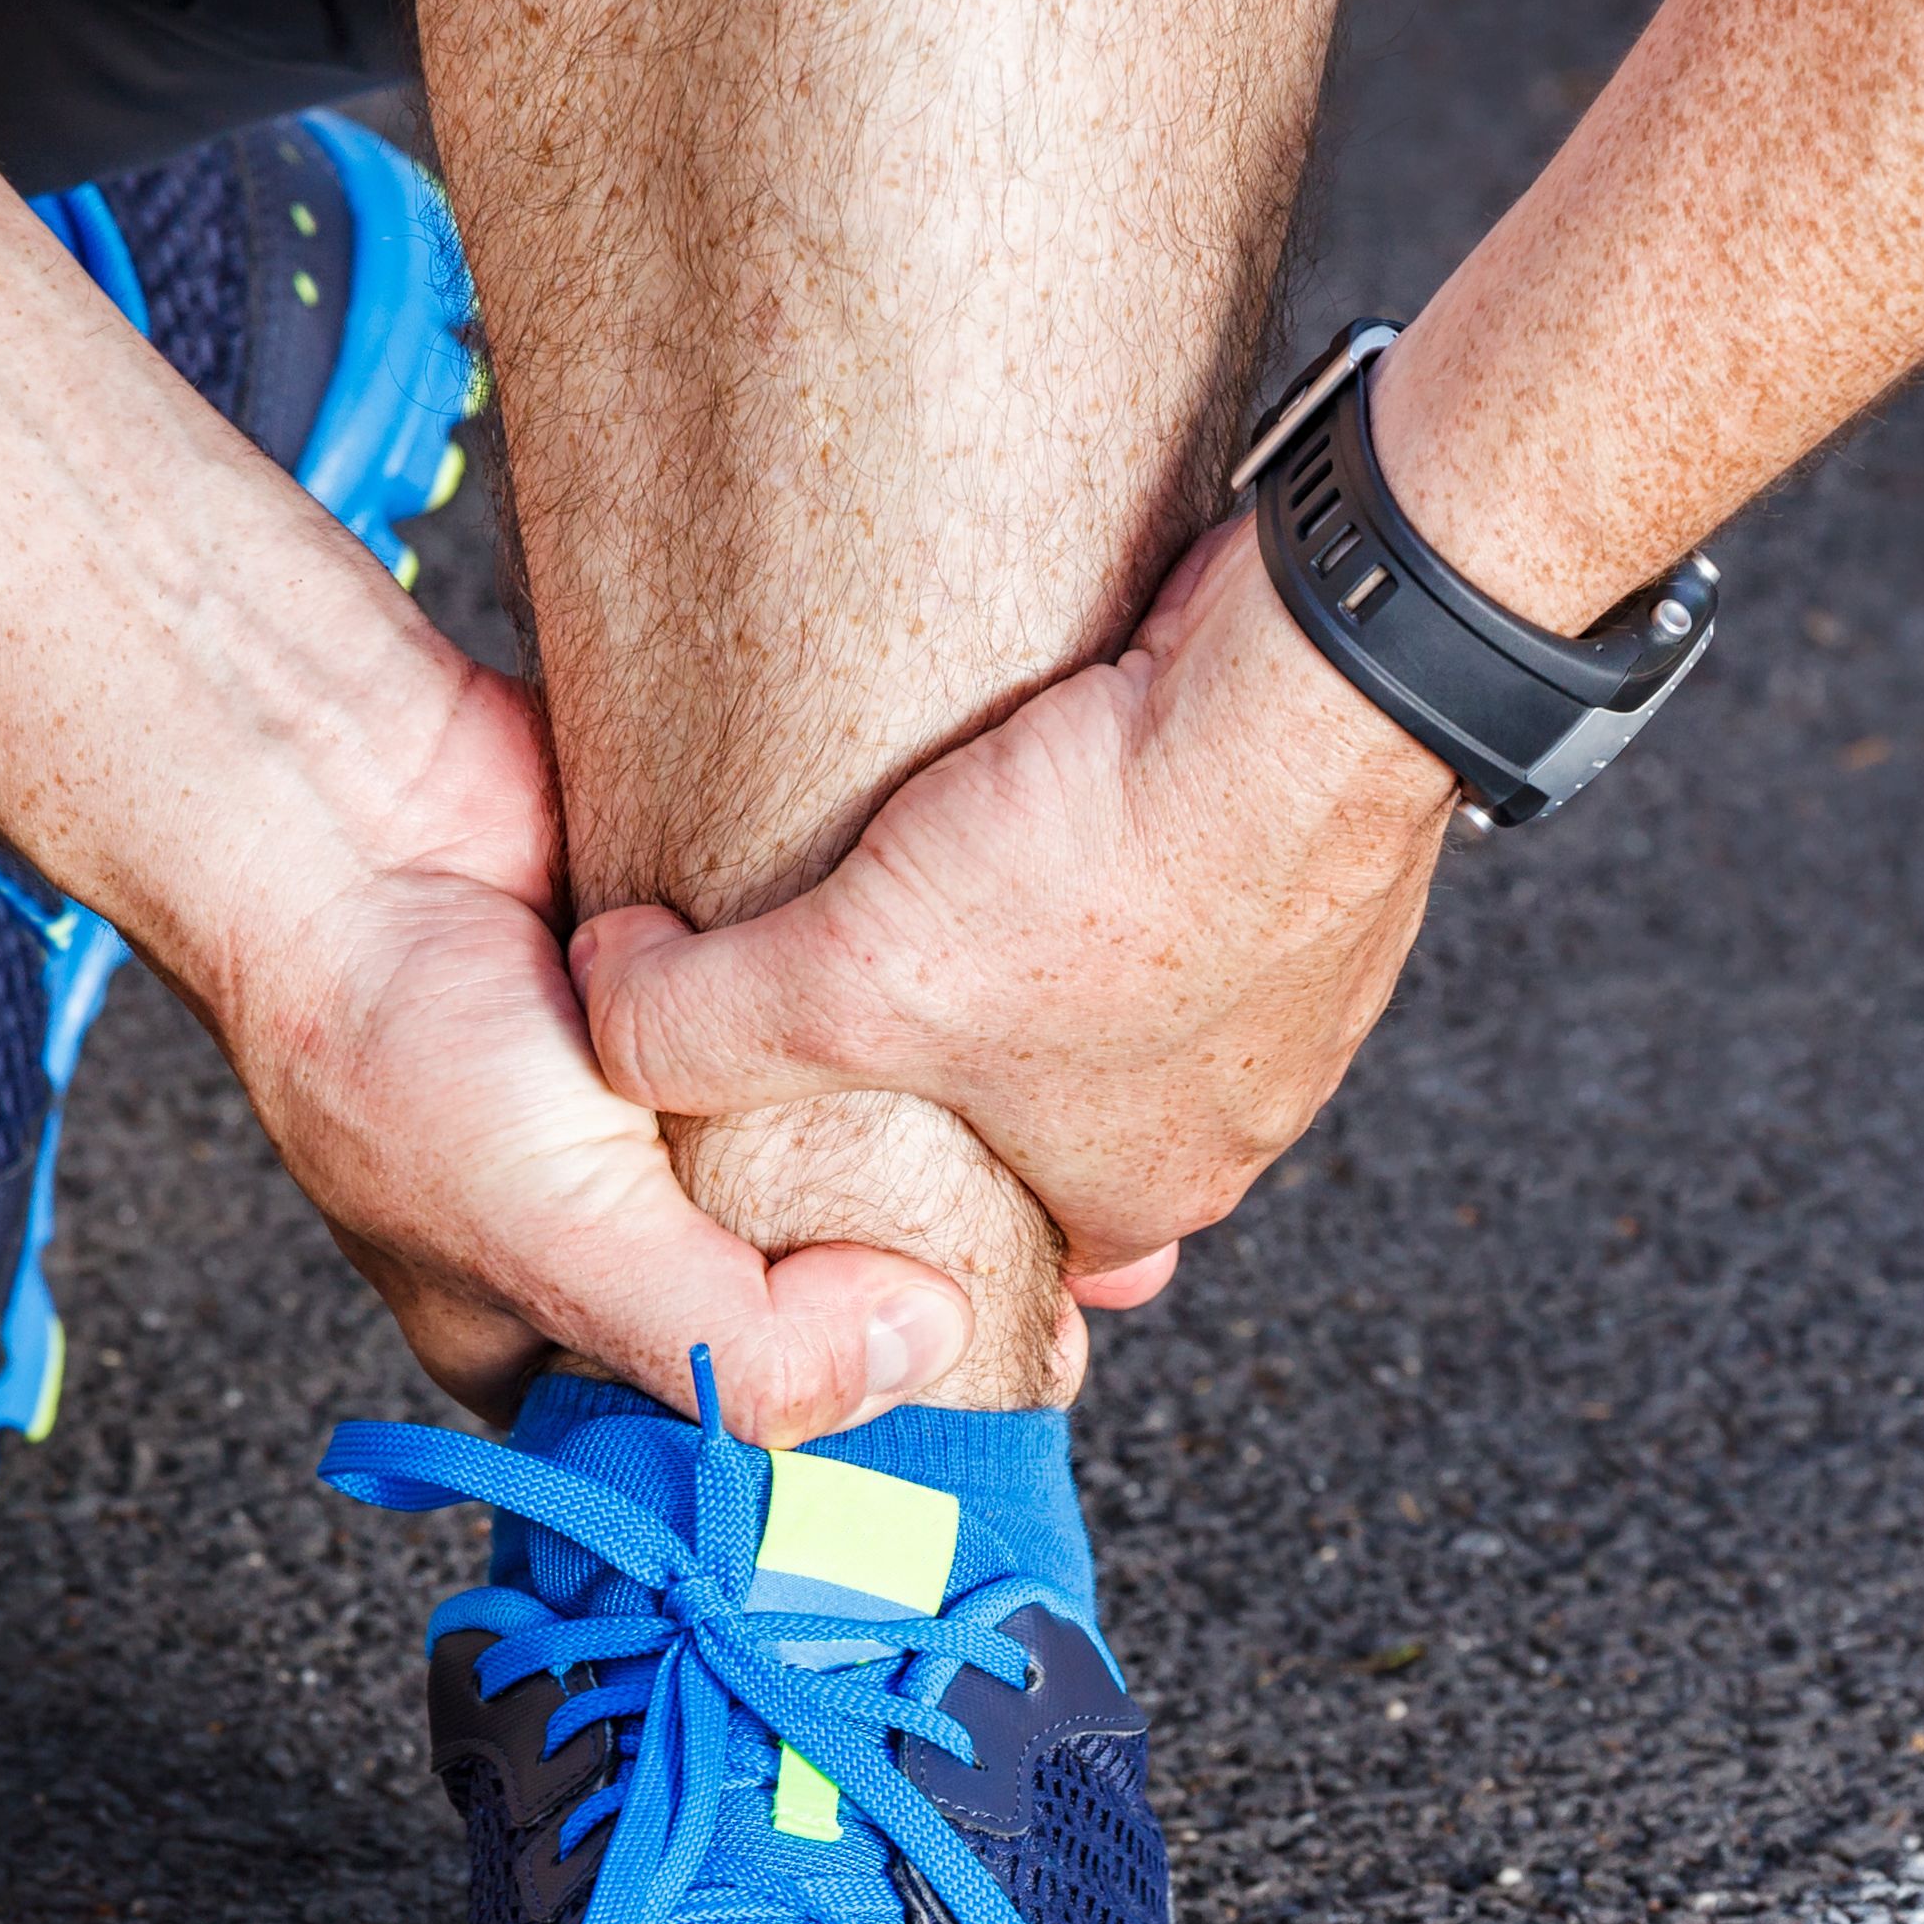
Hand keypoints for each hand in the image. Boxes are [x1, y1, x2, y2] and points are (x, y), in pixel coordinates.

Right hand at [190, 660, 981, 1437]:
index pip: (747, 1447)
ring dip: (924, 1157)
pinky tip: (944, 1037)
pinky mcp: (725, 1009)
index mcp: (564, 1354)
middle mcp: (630, 1246)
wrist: (342, 804)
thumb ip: (740, 1343)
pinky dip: (885, 1043)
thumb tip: (929, 1344)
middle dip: (919, 1290)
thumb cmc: (388, 1039)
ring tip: (1012, 1150)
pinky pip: (839, 1053)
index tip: (998, 1395)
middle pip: (818, 1309)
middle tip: (1045, 1279)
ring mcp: (683, 1125)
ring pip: (848, 1174)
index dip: (868, 1435)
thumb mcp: (562, 1246)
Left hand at [570, 518, 1461, 1278]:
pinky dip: (1120, 833)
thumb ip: (696, 1024)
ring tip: (946, 860)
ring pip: (1126, 985)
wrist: (1317, 684)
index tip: (829, 1115)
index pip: (995, 1239)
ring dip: (1040, 932)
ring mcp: (1295, 990)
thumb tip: (606, 1012)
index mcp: (1142, 1193)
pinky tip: (1051, 772)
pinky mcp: (1313, 858)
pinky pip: (1189, 872)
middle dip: (962, 1047)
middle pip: (1053, 1106)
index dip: (895, 1183)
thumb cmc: (1119, 869)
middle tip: (875, 972)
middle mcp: (1235, 1115)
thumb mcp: (846, 977)